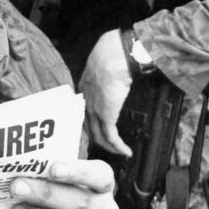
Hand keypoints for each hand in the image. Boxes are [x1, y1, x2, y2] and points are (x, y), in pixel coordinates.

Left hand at [10, 160, 118, 208]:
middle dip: (46, 194)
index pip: (100, 175)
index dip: (78, 171)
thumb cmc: (53, 203)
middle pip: (81, 201)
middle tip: (17, 187)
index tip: (53, 169)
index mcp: (102, 186)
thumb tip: (17, 170)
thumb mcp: (54, 185)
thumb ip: (43, 176)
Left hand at [78, 29, 132, 156]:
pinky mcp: (106, 115)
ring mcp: (93, 110)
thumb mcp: (104, 66)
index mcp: (84, 89)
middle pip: (89, 128)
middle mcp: (85, 102)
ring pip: (99, 136)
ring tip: (120, 152)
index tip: (100, 132)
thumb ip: (106, 75)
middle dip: (99, 140)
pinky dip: (118, 146)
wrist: (115, 56)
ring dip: (110, 147)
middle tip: (110, 148)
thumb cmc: (112, 55)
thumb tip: (116, 74)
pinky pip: (110, 136)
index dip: (91, 125)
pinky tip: (125, 151)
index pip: (83, 114)